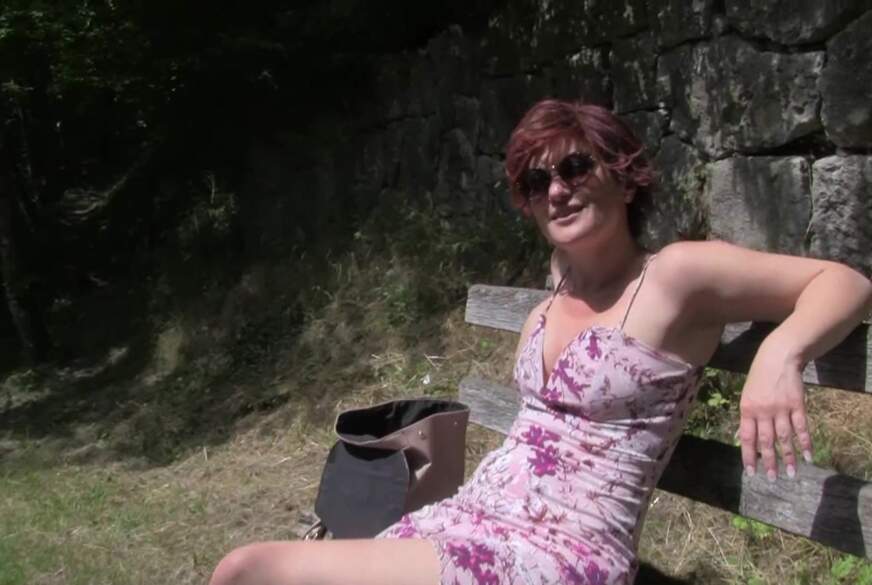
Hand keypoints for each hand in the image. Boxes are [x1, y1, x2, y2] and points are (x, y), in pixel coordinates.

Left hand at [738, 341, 812, 480]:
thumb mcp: (747, 395)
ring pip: (785, 438)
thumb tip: (741, 438)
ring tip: (791, 474)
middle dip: (769, 462)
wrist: (778, 357)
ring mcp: (781, 408)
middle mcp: (763, 411)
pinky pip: (801, 427)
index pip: (747, 438)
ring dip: (788, 457)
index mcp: (747, 409)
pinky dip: (804, 443)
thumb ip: (747, 417)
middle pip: (766, 441)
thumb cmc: (759, 378)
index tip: (751, 472)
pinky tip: (807, 456)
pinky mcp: (797, 405)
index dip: (749, 455)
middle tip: (771, 479)